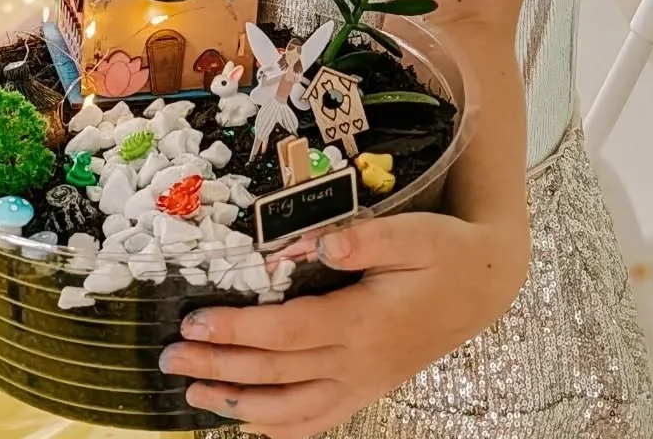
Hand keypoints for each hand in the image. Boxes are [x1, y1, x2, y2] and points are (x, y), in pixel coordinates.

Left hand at [159, 212, 528, 438]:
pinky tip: (248, 421)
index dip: (236, 331)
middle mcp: (357, 362)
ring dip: (237, 404)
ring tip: (194, 392)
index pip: (284, 333)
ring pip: (289, 410)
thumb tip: (320, 244)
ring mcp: (362, 383)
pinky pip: (316, 422)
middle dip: (218, 366)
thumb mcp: (414, 233)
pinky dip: (277, 428)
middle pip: (275, 374)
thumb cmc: (444, 252)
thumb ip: (368, 238)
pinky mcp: (367, 389)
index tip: (192, 322)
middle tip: (168, 359)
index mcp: (362, 322)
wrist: (484, 284)